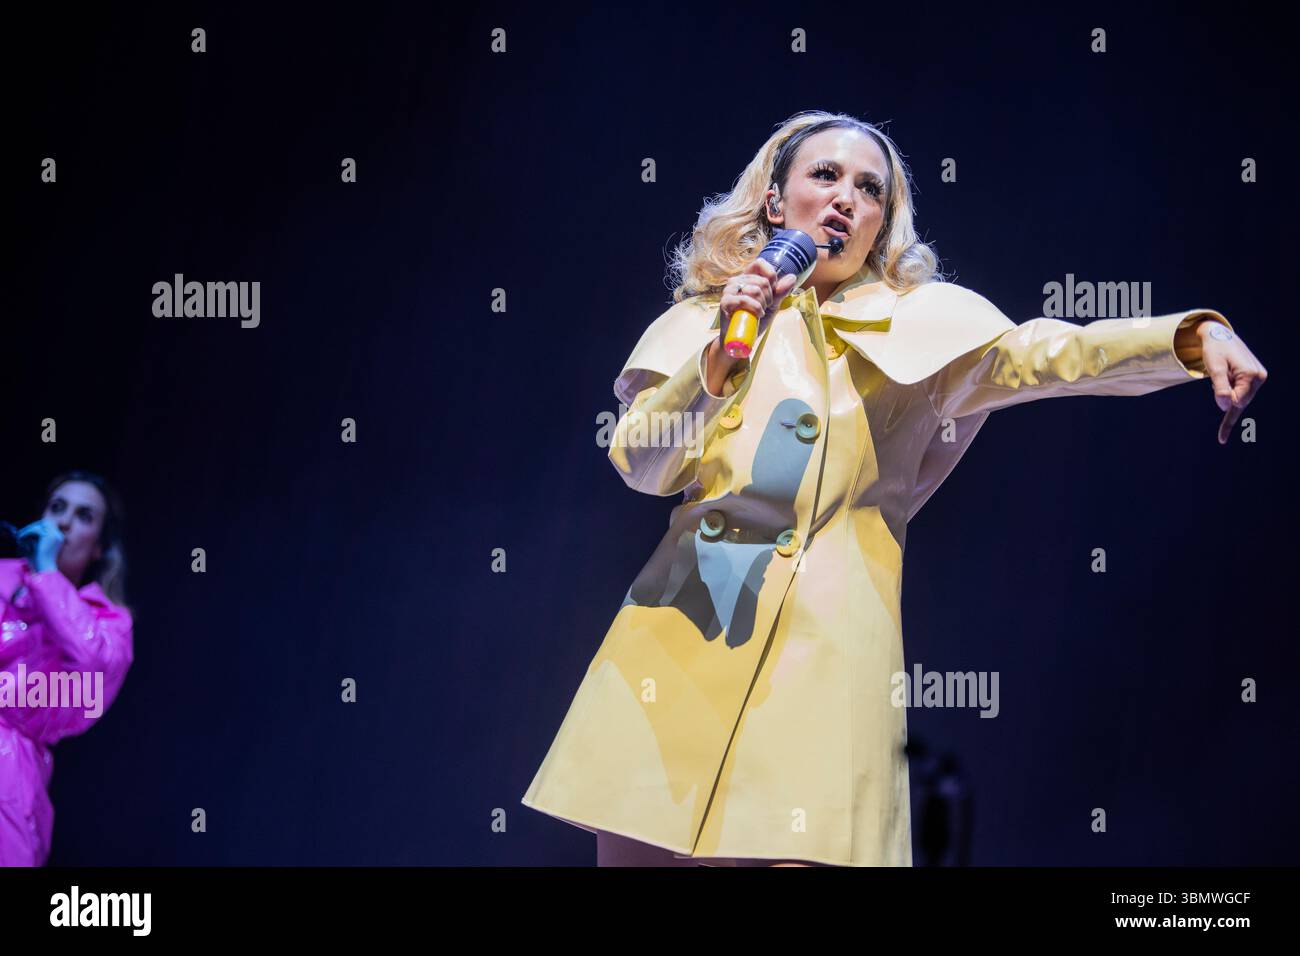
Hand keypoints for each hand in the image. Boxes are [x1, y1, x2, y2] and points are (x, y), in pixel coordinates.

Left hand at [16, 518, 63, 572]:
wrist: (45, 568)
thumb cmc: (40, 561)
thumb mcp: (38, 547)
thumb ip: (36, 539)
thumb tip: (28, 531)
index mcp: (58, 539)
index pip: (49, 526)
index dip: (38, 527)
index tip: (27, 532)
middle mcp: (58, 535)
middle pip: (46, 522)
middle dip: (33, 526)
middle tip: (23, 532)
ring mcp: (55, 535)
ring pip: (41, 524)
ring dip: (29, 528)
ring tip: (20, 535)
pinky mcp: (48, 537)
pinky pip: (36, 529)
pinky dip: (27, 532)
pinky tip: (21, 538)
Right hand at [709, 260, 798, 386]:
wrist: (741, 338)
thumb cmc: (754, 319)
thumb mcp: (771, 305)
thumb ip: (780, 291)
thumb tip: (792, 277)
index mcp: (747, 277)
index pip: (760, 263)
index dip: (771, 276)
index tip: (772, 291)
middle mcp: (736, 281)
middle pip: (762, 280)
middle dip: (769, 297)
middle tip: (765, 307)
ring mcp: (729, 291)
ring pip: (754, 289)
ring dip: (762, 304)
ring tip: (759, 312)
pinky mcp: (725, 302)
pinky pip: (745, 299)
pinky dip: (755, 308)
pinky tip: (757, 315)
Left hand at [1195, 319, 1267, 443]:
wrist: (1219, 336)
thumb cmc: (1214, 350)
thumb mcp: (1213, 367)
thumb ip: (1219, 387)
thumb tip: (1225, 406)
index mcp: (1252, 374)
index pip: (1237, 401)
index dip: (1224, 402)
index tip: (1220, 419)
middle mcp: (1259, 377)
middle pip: (1240, 402)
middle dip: (1226, 399)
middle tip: (1217, 377)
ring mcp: (1258, 378)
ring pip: (1239, 400)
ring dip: (1227, 394)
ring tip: (1222, 373)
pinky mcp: (1254, 379)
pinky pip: (1241, 396)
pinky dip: (1231, 400)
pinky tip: (1223, 434)